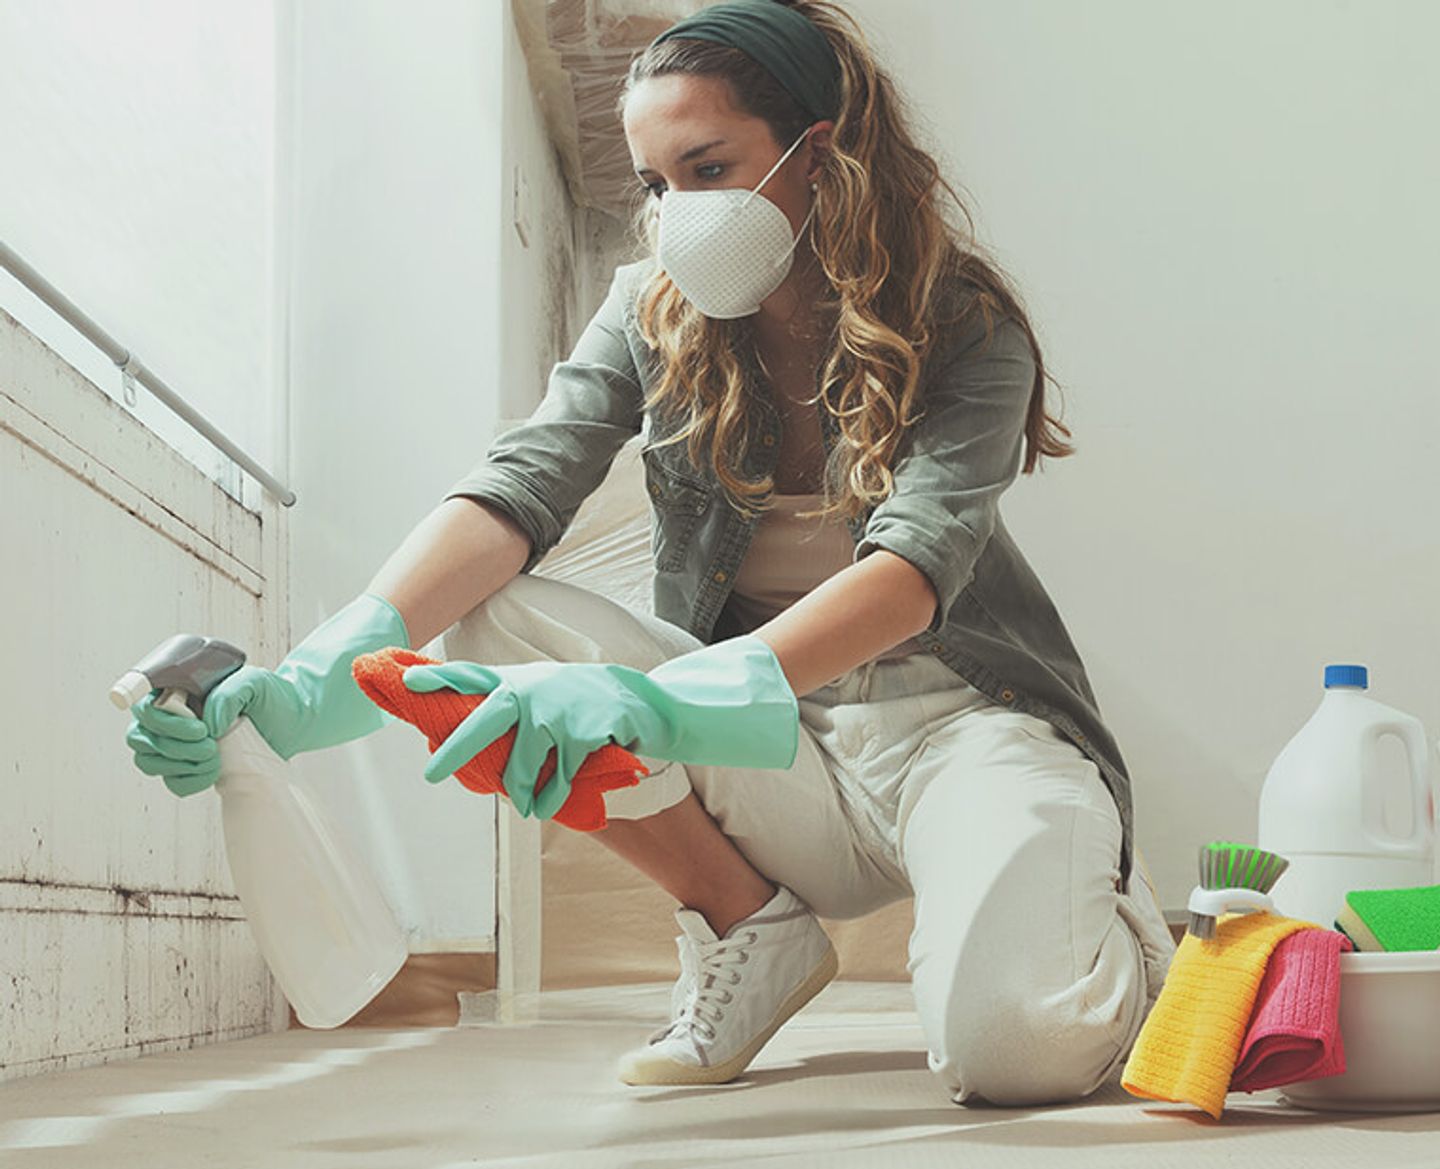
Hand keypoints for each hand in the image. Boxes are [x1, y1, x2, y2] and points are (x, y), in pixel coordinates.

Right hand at [123, 593, 409, 795]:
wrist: (292, 721)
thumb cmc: (271, 695)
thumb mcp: (255, 682)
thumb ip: (229, 694)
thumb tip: (207, 722)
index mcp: (176, 688)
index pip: (140, 702)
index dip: (156, 717)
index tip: (196, 726)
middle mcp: (168, 715)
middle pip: (141, 736)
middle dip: (175, 743)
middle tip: (210, 742)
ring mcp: (174, 743)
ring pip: (148, 761)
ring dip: (180, 763)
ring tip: (215, 756)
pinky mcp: (187, 767)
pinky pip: (171, 782)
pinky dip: (189, 780)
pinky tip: (214, 772)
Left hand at [401, 659, 667, 818]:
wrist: (642, 701)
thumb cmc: (582, 700)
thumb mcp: (544, 689)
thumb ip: (508, 706)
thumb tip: (461, 742)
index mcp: (519, 681)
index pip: (473, 675)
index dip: (440, 677)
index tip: (407, 681)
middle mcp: (533, 692)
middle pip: (485, 720)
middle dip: (455, 749)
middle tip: (431, 774)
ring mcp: (557, 712)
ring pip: (521, 763)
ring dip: (517, 792)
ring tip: (523, 806)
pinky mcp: (581, 735)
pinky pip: (556, 779)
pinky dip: (550, 797)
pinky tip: (546, 805)